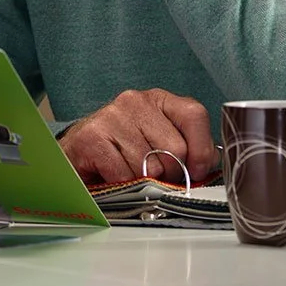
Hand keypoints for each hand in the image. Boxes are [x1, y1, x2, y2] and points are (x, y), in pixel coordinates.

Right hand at [59, 88, 216, 183]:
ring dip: (142, 181)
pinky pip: (124, 175)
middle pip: (176, 148)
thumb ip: (188, 149)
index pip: (194, 115)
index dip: (201, 150)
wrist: (75, 153)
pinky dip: (122, 185)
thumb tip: (210, 164)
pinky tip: (112, 176)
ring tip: (128, 174)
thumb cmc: (121, 150)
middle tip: (153, 176)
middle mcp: (135, 101)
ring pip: (149, 167)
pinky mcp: (93, 137)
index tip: (196, 170)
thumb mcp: (158, 142)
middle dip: (170, 174)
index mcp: (157, 100)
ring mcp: (112, 116)